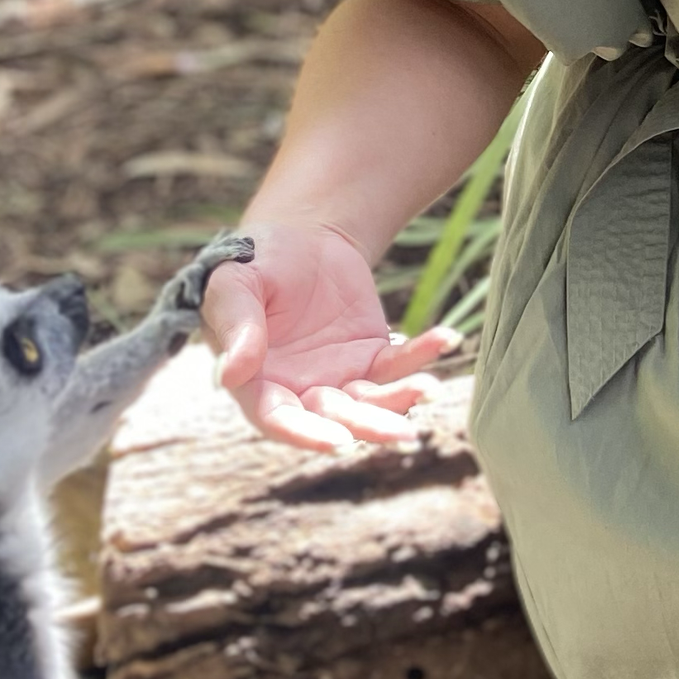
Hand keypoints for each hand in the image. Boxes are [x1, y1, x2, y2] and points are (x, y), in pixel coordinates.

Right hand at [202, 217, 456, 454]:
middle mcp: (299, 390)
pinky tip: (447, 337)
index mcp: (256, 383)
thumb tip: (231, 376)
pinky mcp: (372, 356)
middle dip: (370, 428)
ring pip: (372, 401)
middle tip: (405, 436)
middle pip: (335, 419)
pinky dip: (422, 353)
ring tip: (431, 389)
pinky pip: (398, 361)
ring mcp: (339, 378)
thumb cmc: (253, 261)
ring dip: (402, 400)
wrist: (299, 236)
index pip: (278, 419)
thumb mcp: (234, 284)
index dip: (307, 434)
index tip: (340, 442)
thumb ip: (236, 326)